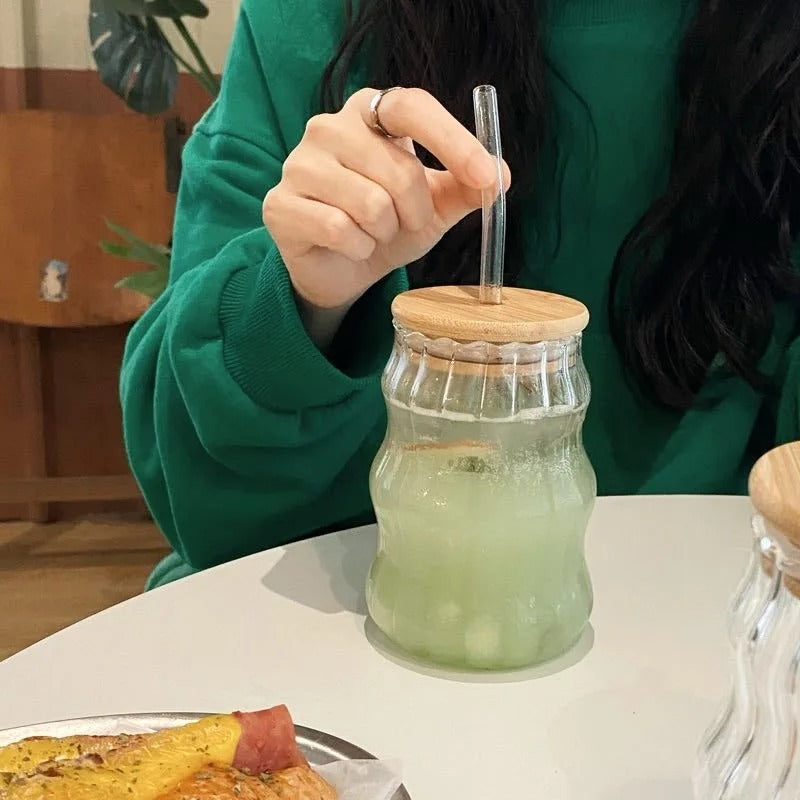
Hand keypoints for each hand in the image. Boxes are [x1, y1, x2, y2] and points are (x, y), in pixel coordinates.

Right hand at [262, 87, 510, 309]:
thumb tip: (501, 175)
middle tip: (406, 224)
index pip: (412, 106)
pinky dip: (358, 248)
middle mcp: (329, 126)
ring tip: (374, 234)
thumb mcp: (433, 207)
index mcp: (370, 112)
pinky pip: (339, 230)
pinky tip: (350, 247)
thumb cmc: (386, 226)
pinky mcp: (280, 204)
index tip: (488, 178)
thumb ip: (465, 188)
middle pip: (399, 169)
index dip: (454, 142)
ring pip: (369, 203)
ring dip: (385, 232)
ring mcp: (298, 163)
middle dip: (416, 211)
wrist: (340, 268)